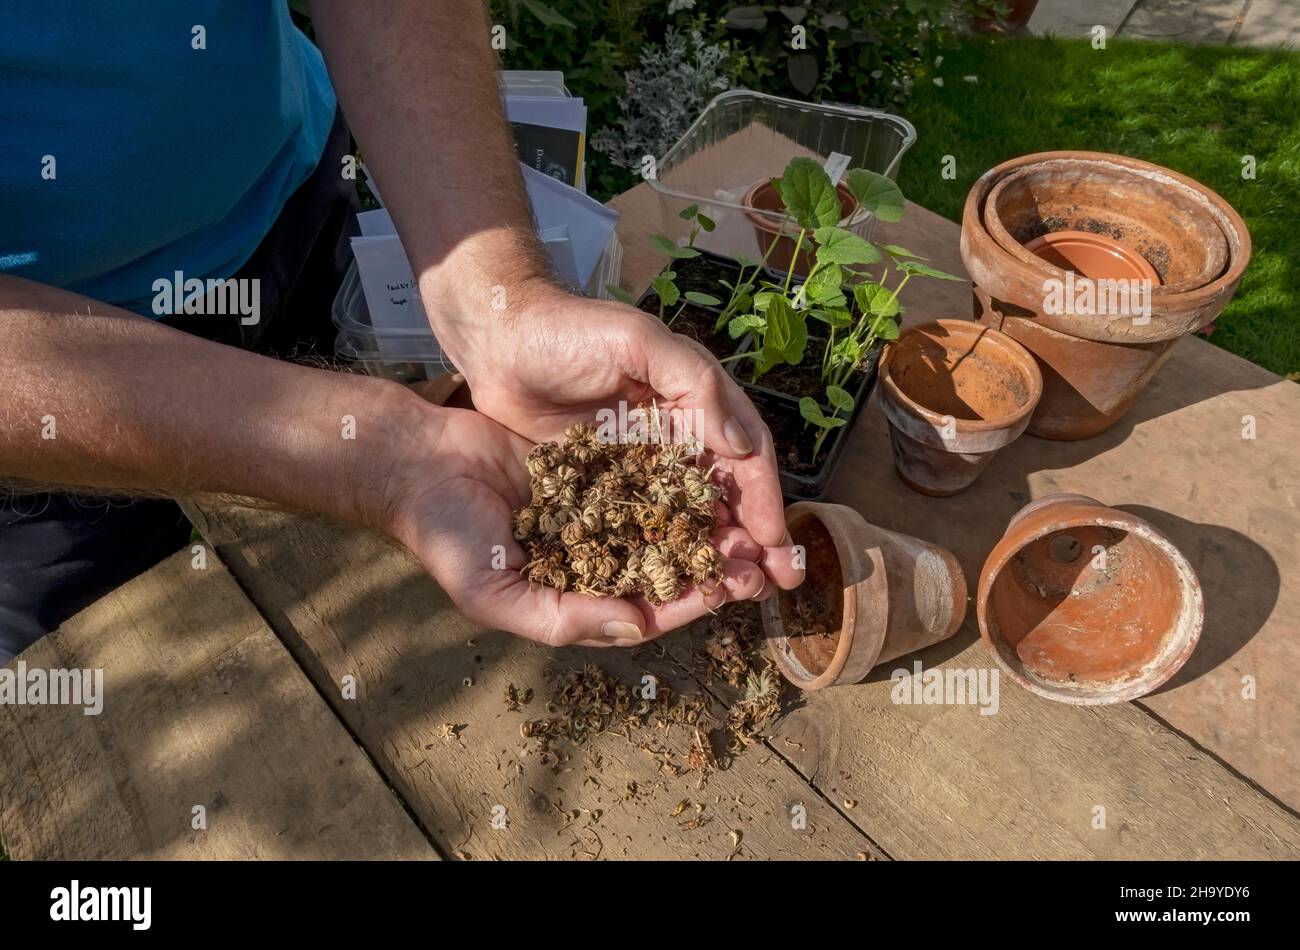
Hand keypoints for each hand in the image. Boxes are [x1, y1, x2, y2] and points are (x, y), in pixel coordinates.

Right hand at [382, 397, 770, 646]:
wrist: (415, 463)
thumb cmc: (447, 538)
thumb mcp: (496, 595)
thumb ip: (565, 618)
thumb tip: (637, 628)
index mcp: (574, 594)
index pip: (647, 607)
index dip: (690, 601)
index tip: (729, 589)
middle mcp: (591, 554)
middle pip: (666, 564)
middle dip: (711, 562)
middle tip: (757, 555)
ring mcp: (593, 508)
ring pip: (663, 518)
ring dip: (701, 519)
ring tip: (743, 514)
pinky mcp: (590, 464)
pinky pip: (641, 472)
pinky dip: (673, 474)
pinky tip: (707, 465)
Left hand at [432, 283, 804, 598]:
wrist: (498, 340)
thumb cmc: (568, 331)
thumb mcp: (637, 341)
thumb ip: (691, 383)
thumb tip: (740, 443)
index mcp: (696, 399)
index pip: (745, 454)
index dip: (764, 498)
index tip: (778, 542)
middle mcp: (677, 434)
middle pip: (726, 493)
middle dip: (754, 537)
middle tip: (777, 582)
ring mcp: (642, 462)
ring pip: (690, 515)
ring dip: (716, 552)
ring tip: (737, 592)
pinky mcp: (605, 482)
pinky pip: (644, 524)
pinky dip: (665, 552)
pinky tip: (677, 584)